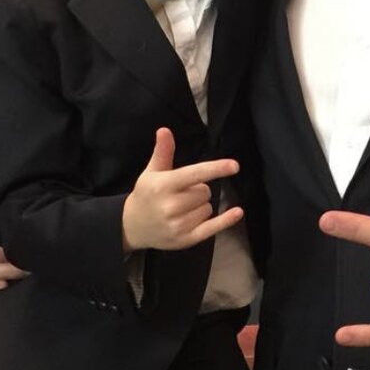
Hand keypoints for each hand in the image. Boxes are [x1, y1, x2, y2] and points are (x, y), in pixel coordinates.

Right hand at [122, 128, 243, 251]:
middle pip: (205, 191)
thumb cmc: (146, 195)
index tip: (234, 165)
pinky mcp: (186, 239)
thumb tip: (164, 130)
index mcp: (163, 186)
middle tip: (181, 194)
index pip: (194, 174)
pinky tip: (237, 212)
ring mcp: (178, 225)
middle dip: (198, 190)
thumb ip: (162, 152)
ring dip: (200, 206)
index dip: (215, 169)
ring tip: (181, 209)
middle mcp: (170, 206)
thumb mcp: (151, 172)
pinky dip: (226, 220)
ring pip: (208, 207)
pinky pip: (212, 227)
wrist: (132, 226)